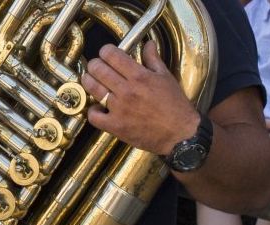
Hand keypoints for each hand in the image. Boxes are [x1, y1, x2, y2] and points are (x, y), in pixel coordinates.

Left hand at [82, 42, 199, 155]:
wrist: (180, 135)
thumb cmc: (176, 107)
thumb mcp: (167, 78)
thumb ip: (153, 59)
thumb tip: (148, 44)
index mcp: (139, 76)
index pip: (111, 54)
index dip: (105, 51)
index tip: (107, 54)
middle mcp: (127, 90)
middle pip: (97, 68)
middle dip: (95, 64)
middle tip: (98, 67)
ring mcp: (120, 109)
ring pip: (92, 88)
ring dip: (89, 81)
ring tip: (92, 81)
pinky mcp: (116, 126)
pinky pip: (93, 116)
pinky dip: (93, 110)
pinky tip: (99, 108)